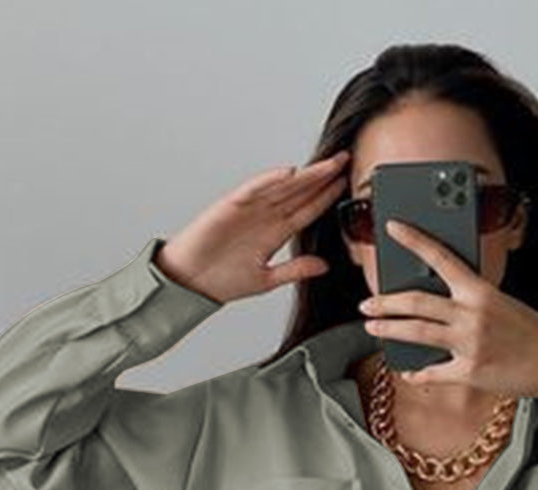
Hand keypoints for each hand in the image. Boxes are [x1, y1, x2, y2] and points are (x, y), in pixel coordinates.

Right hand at [156, 151, 350, 305]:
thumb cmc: (222, 279)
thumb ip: (295, 270)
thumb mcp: (267, 279)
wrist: (191, 282)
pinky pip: (254, 189)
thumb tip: (324, 265)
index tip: (346, 185)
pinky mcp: (231, 205)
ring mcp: (249, 208)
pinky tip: (289, 173)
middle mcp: (265, 216)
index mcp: (275, 232)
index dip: (326, 197)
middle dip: (322, 177)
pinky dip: (270, 180)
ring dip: (305, 175)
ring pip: (282, 186)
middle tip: (345, 160)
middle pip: (300, 192)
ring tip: (327, 163)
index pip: (307, 210)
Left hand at [357, 218, 537, 398]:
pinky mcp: (470, 373)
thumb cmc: (531, 330)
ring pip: (416, 333)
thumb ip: (468, 300)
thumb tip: (433, 302)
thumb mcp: (501, 303)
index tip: (392, 226)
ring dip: (389, 330)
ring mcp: (470, 344)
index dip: (414, 239)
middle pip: (416, 302)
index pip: (440, 256)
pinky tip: (408, 370)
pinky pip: (432, 373)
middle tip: (367, 303)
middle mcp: (472, 314)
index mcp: (480, 289)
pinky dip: (416, 373)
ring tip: (372, 328)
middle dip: (386, 302)